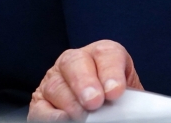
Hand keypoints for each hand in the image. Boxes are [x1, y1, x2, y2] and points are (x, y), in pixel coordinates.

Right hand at [28, 40, 142, 120]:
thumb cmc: (117, 102)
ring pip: (56, 84)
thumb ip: (128, 97)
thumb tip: (130, 105)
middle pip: (75, 62)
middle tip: (94, 102)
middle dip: (85, 82)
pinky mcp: (40, 102)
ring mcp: (55, 80)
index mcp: (102, 55)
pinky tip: (63, 119)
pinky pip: (41, 107)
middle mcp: (76, 62)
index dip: (111, 71)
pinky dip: (51, 115)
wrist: (106, 108)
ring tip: (82, 116)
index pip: (106, 53)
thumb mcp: (126, 95)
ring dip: (70, 102)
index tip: (115, 91)